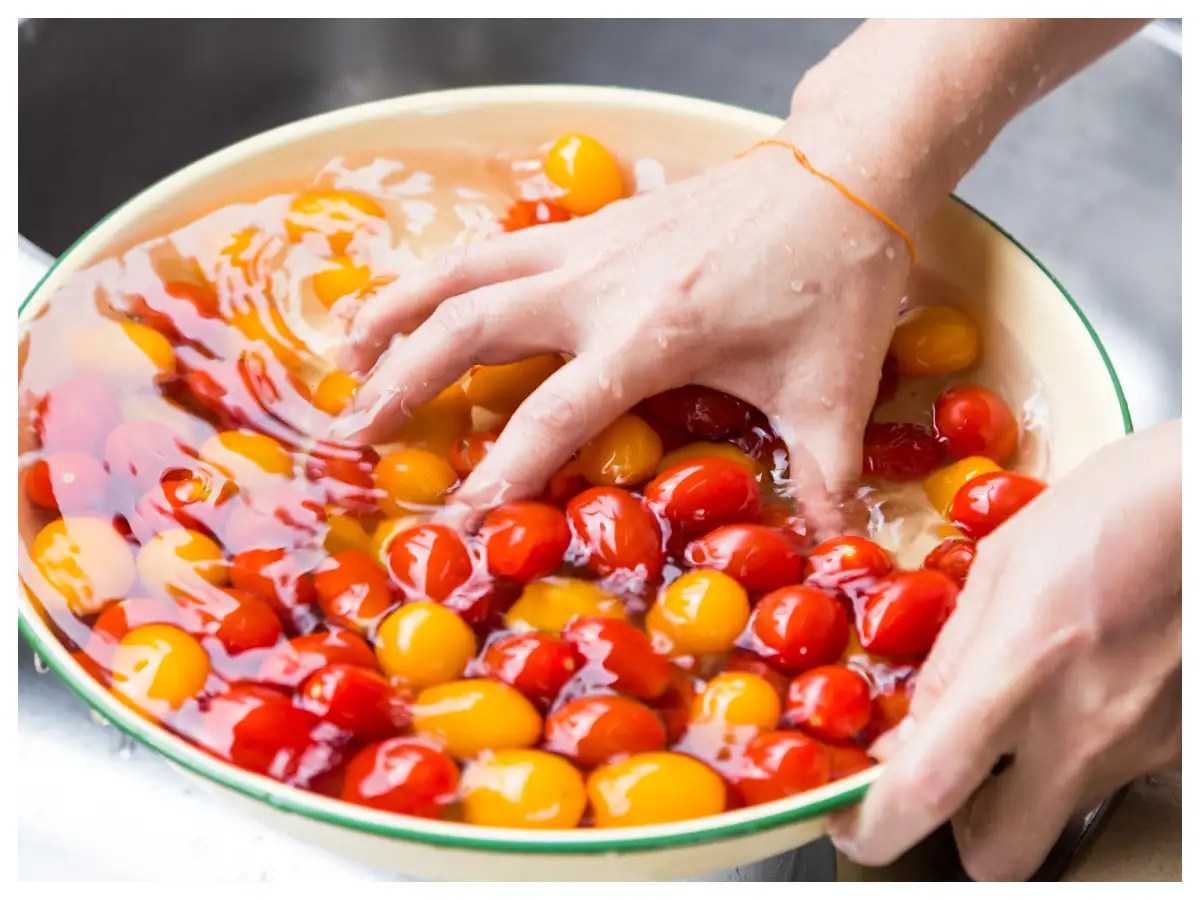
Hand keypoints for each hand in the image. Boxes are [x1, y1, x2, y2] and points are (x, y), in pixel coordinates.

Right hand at [334, 141, 911, 523]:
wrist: (843, 168)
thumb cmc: (837, 279)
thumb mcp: (832, 390)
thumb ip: (826, 479)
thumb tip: (837, 561)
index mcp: (650, 333)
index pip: (550, 417)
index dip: (498, 476)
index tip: (456, 526)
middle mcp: (598, 283)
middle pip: (469, 330)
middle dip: (401, 382)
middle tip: (352, 433)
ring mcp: (589, 242)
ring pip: (463, 271)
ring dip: (397, 309)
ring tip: (344, 351)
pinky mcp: (594, 220)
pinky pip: (497, 246)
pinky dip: (447, 273)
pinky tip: (424, 298)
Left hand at [829, 420, 1181, 879]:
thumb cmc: (1108, 513)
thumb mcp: (1001, 568)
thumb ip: (952, 660)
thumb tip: (907, 733)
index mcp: (1019, 667)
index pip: (929, 788)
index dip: (876, 826)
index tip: (856, 824)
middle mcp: (1083, 726)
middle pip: (1002, 857)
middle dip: (962, 833)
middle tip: (946, 784)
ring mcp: (1140, 744)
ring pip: (1058, 815)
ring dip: (1025, 789)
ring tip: (1021, 712)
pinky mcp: (1178, 743)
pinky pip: (1107, 775)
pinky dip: (1077, 753)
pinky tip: (1079, 690)